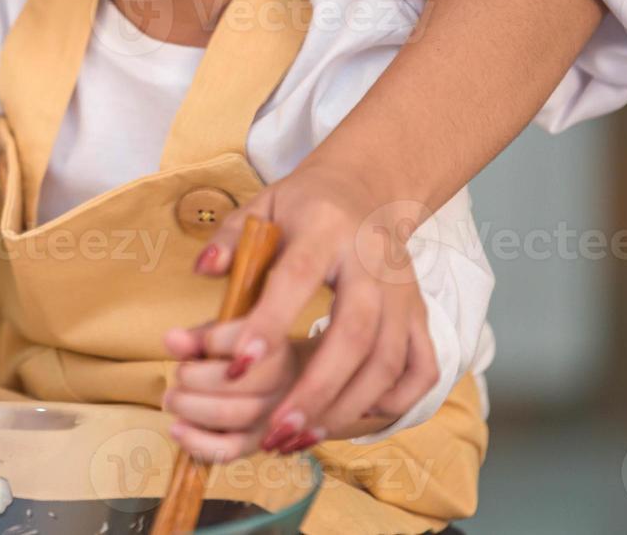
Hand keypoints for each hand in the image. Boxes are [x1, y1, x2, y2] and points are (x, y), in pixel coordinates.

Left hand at [162, 320, 302, 461]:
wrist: (278, 383)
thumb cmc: (241, 352)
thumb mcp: (223, 336)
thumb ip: (199, 338)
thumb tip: (172, 339)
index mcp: (277, 347)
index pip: (247, 344)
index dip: (215, 341)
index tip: (196, 343)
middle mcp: (283, 382)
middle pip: (237, 382)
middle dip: (195, 377)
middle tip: (179, 374)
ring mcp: (274, 417)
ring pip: (231, 415)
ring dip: (191, 407)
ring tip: (172, 399)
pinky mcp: (258, 443)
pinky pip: (230, 449)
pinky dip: (198, 442)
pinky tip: (177, 429)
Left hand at [194, 159, 438, 450]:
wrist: (366, 189)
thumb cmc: (303, 206)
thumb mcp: (261, 206)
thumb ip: (230, 238)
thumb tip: (205, 270)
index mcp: (325, 230)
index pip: (297, 278)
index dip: (268, 323)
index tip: (236, 366)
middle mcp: (373, 264)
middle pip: (355, 335)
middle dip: (315, 389)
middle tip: (275, 429)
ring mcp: (403, 293)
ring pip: (388, 361)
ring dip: (346, 407)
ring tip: (300, 438)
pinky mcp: (419, 313)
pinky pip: (421, 368)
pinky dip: (394, 401)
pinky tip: (353, 421)